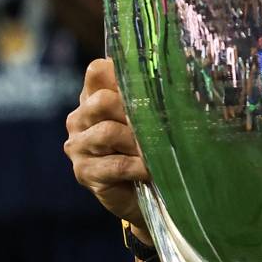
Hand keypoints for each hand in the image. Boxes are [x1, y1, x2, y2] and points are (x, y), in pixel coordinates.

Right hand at [64, 58, 150, 233]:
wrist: (147, 190)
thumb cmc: (153, 144)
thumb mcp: (154, 115)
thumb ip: (154, 95)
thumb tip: (181, 70)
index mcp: (94, 95)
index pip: (98, 71)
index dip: (124, 76)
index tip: (151, 87)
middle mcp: (81, 117)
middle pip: (102, 101)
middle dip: (135, 112)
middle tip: (159, 124)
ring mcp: (79, 146)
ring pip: (108, 132)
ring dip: (139, 142)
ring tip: (158, 149)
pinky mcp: (84, 173)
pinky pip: (116, 164)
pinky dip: (139, 166)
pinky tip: (151, 169)